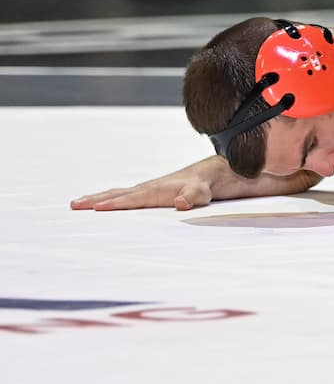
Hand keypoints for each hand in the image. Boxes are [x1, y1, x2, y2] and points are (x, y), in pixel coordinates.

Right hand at [71, 163, 218, 211]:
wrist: (210, 174)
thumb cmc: (204, 186)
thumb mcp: (202, 193)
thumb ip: (191, 197)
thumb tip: (181, 202)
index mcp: (156, 191)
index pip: (131, 199)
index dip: (114, 204)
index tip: (95, 209)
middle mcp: (147, 188)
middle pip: (117, 195)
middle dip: (95, 200)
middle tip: (74, 205)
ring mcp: (146, 189)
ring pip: (117, 193)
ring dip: (97, 198)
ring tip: (77, 203)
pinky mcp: (148, 192)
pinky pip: (124, 195)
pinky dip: (109, 198)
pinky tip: (101, 201)